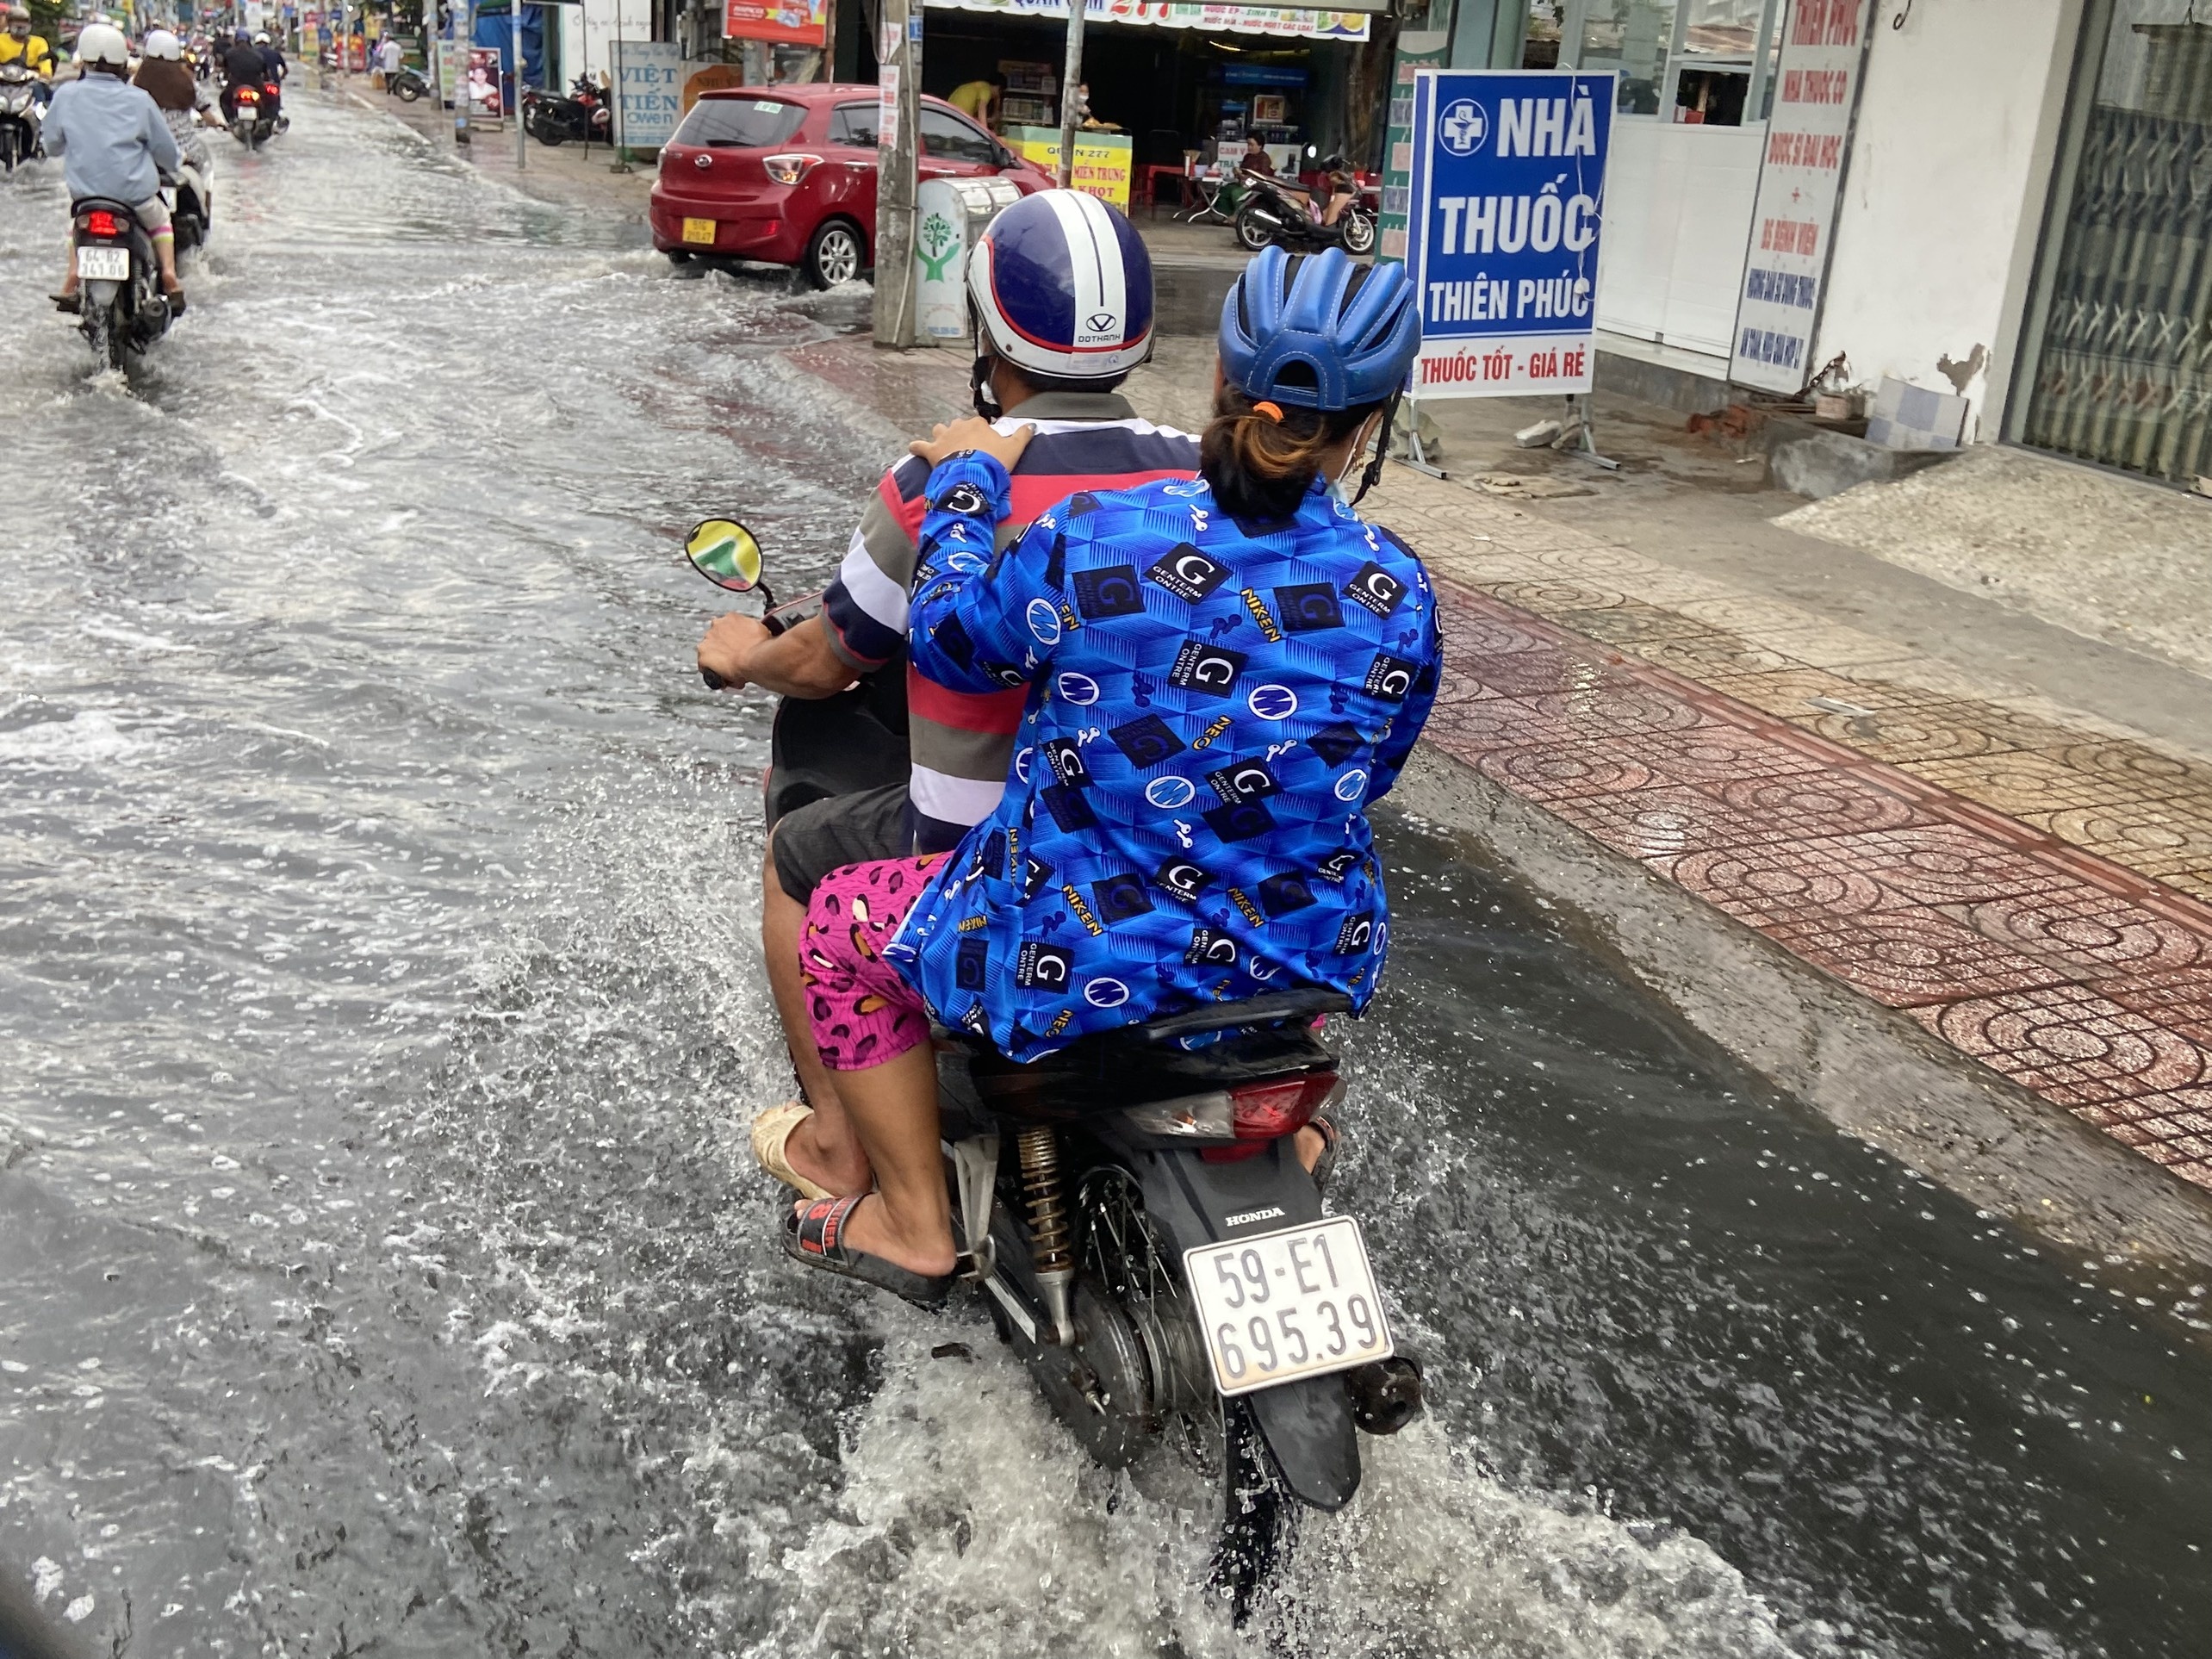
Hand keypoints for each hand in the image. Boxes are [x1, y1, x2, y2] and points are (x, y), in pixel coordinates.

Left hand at [697, 611, 771, 689]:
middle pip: (716, 636)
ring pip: (708, 650)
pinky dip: (710, 671)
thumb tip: (754, 635)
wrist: (756, 660)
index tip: (737, 643)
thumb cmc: (761, 647)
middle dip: (723, 645)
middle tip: (734, 656)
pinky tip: (721, 677)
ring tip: (729, 669)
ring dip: (716, 657)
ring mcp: (708, 641)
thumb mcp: (762, 630)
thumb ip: (752, 630)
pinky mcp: (703, 657)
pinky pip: (704, 666)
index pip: (727, 625)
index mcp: (731, 618)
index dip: (732, 636)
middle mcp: (716, 626)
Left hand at [908, 416, 1033, 471]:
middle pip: (958, 425)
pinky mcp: (932, 450)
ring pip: (939, 429)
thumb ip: (1023, 435)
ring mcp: (944, 437)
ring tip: (944, 445)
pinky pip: (919, 445)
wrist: (974, 473)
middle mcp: (959, 426)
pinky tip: (914, 448)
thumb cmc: (994, 460)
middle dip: (961, 433)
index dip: (982, 434)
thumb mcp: (1014, 448)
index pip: (980, 423)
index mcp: (978, 424)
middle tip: (966, 447)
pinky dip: (917, 447)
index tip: (986, 446)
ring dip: (941, 435)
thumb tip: (1032, 425)